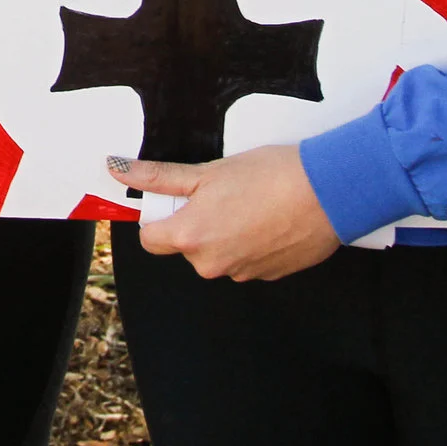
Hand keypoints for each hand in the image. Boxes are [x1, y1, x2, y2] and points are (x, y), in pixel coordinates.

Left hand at [116, 145, 341, 280]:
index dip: (159, 216)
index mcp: (190, 238)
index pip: (150, 239)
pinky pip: (247, 258)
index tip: (177, 199)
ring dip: (226, 232)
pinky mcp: (270, 275)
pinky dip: (252, 241)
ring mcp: (243, 274)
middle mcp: (212, 265)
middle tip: (222, 193)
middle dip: (196, 222)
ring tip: (251, 203)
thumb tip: (118, 170)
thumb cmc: (266, 176)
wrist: (328, 192)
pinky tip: (270, 218)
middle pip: (186, 246)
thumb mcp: (207, 172)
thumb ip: (159, 177)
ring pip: (218, 252)